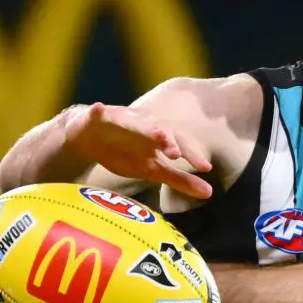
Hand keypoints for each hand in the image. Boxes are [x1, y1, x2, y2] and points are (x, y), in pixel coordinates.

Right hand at [67, 104, 213, 200]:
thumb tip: (209, 192)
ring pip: (131, 120)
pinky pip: (98, 112)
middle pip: (158, 130)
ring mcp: (120, 119)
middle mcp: (143, 125)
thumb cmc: (126, 152)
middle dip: (167, 139)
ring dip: (140, 124)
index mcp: (157, 138)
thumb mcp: (152, 169)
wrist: (92, 139)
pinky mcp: (98, 117)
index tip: (206, 168)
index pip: (178, 145)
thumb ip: (179, 180)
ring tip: (154, 131)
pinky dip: (98, 111)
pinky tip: (98, 109)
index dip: (192, 155)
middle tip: (175, 153)